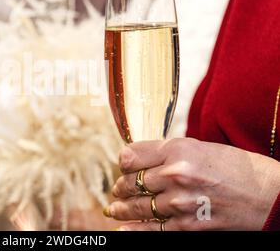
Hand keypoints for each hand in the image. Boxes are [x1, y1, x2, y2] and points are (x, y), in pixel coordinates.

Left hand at [104, 138, 279, 230]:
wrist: (271, 195)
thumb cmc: (238, 168)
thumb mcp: (202, 148)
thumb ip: (170, 152)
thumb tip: (142, 159)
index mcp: (178, 149)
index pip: (131, 155)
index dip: (124, 162)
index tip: (125, 166)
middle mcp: (175, 174)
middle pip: (131, 181)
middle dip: (121, 186)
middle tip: (118, 189)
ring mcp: (180, 202)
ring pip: (137, 206)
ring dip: (122, 208)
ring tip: (114, 208)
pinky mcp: (188, 226)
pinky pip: (152, 229)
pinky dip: (133, 230)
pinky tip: (122, 229)